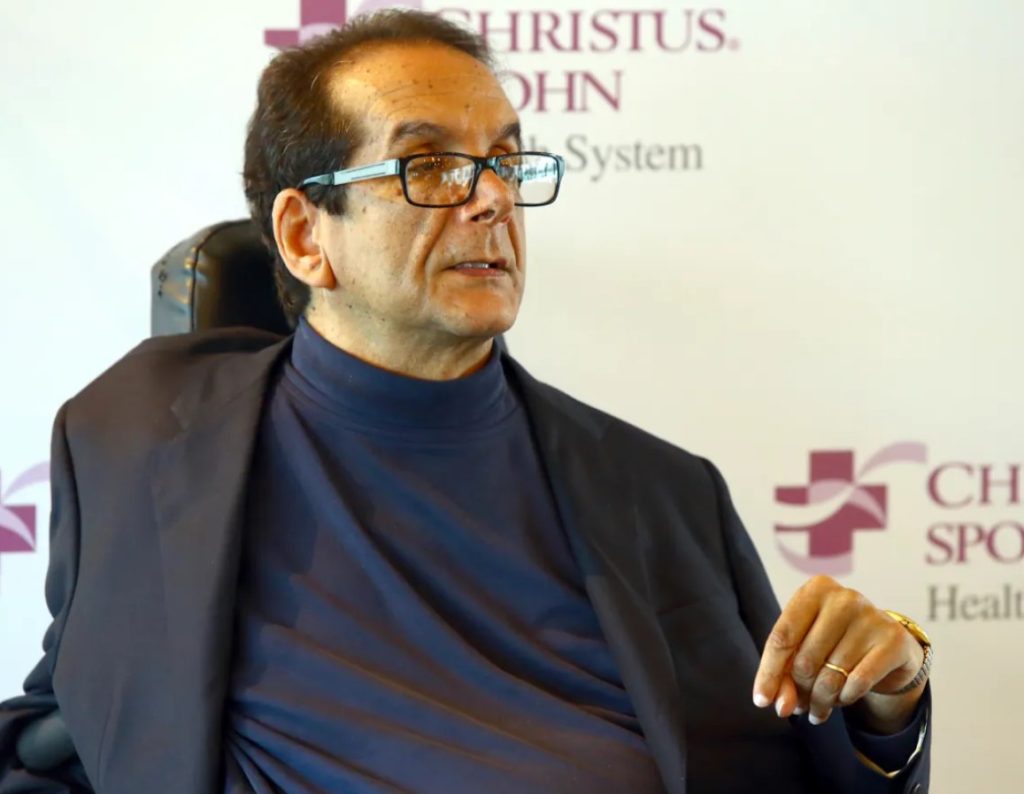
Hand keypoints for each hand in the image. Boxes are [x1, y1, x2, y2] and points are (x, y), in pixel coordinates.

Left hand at [752, 575, 925, 732]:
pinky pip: (857, 683)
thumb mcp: (805, 647)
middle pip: (805, 660)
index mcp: (815, 590)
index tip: (762, 701)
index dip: (769, 673)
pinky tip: (842, 699)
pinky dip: (845, 699)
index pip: (782, 637)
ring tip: (818, 708)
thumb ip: (785, 674)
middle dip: (799, 691)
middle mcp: (844, 598)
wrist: (888, 646)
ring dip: (820, 701)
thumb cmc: (835, 642)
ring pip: (830, 677)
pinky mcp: (893, 642)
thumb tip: (779, 705)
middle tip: (800, 705)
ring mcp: (872, 618)